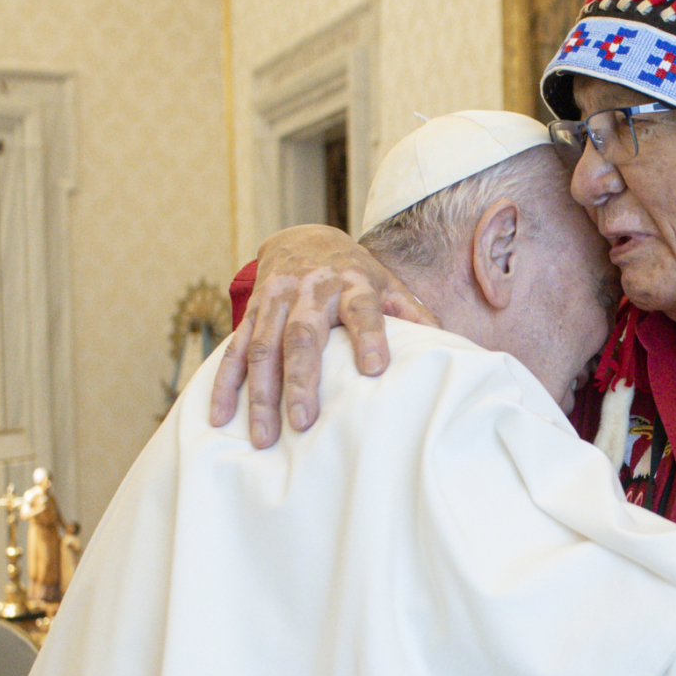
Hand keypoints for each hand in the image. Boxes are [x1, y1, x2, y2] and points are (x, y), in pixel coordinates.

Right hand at [209, 225, 437, 447]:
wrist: (303, 238)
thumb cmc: (356, 274)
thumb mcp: (389, 285)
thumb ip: (414, 315)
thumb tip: (453, 347)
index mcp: (354, 285)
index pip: (364, 311)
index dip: (370, 337)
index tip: (374, 370)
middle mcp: (312, 291)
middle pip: (303, 337)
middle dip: (302, 381)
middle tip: (303, 422)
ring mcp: (277, 300)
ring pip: (263, 348)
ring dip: (260, 394)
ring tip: (264, 437)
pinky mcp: (252, 311)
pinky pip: (234, 350)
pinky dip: (225, 384)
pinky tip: (221, 417)